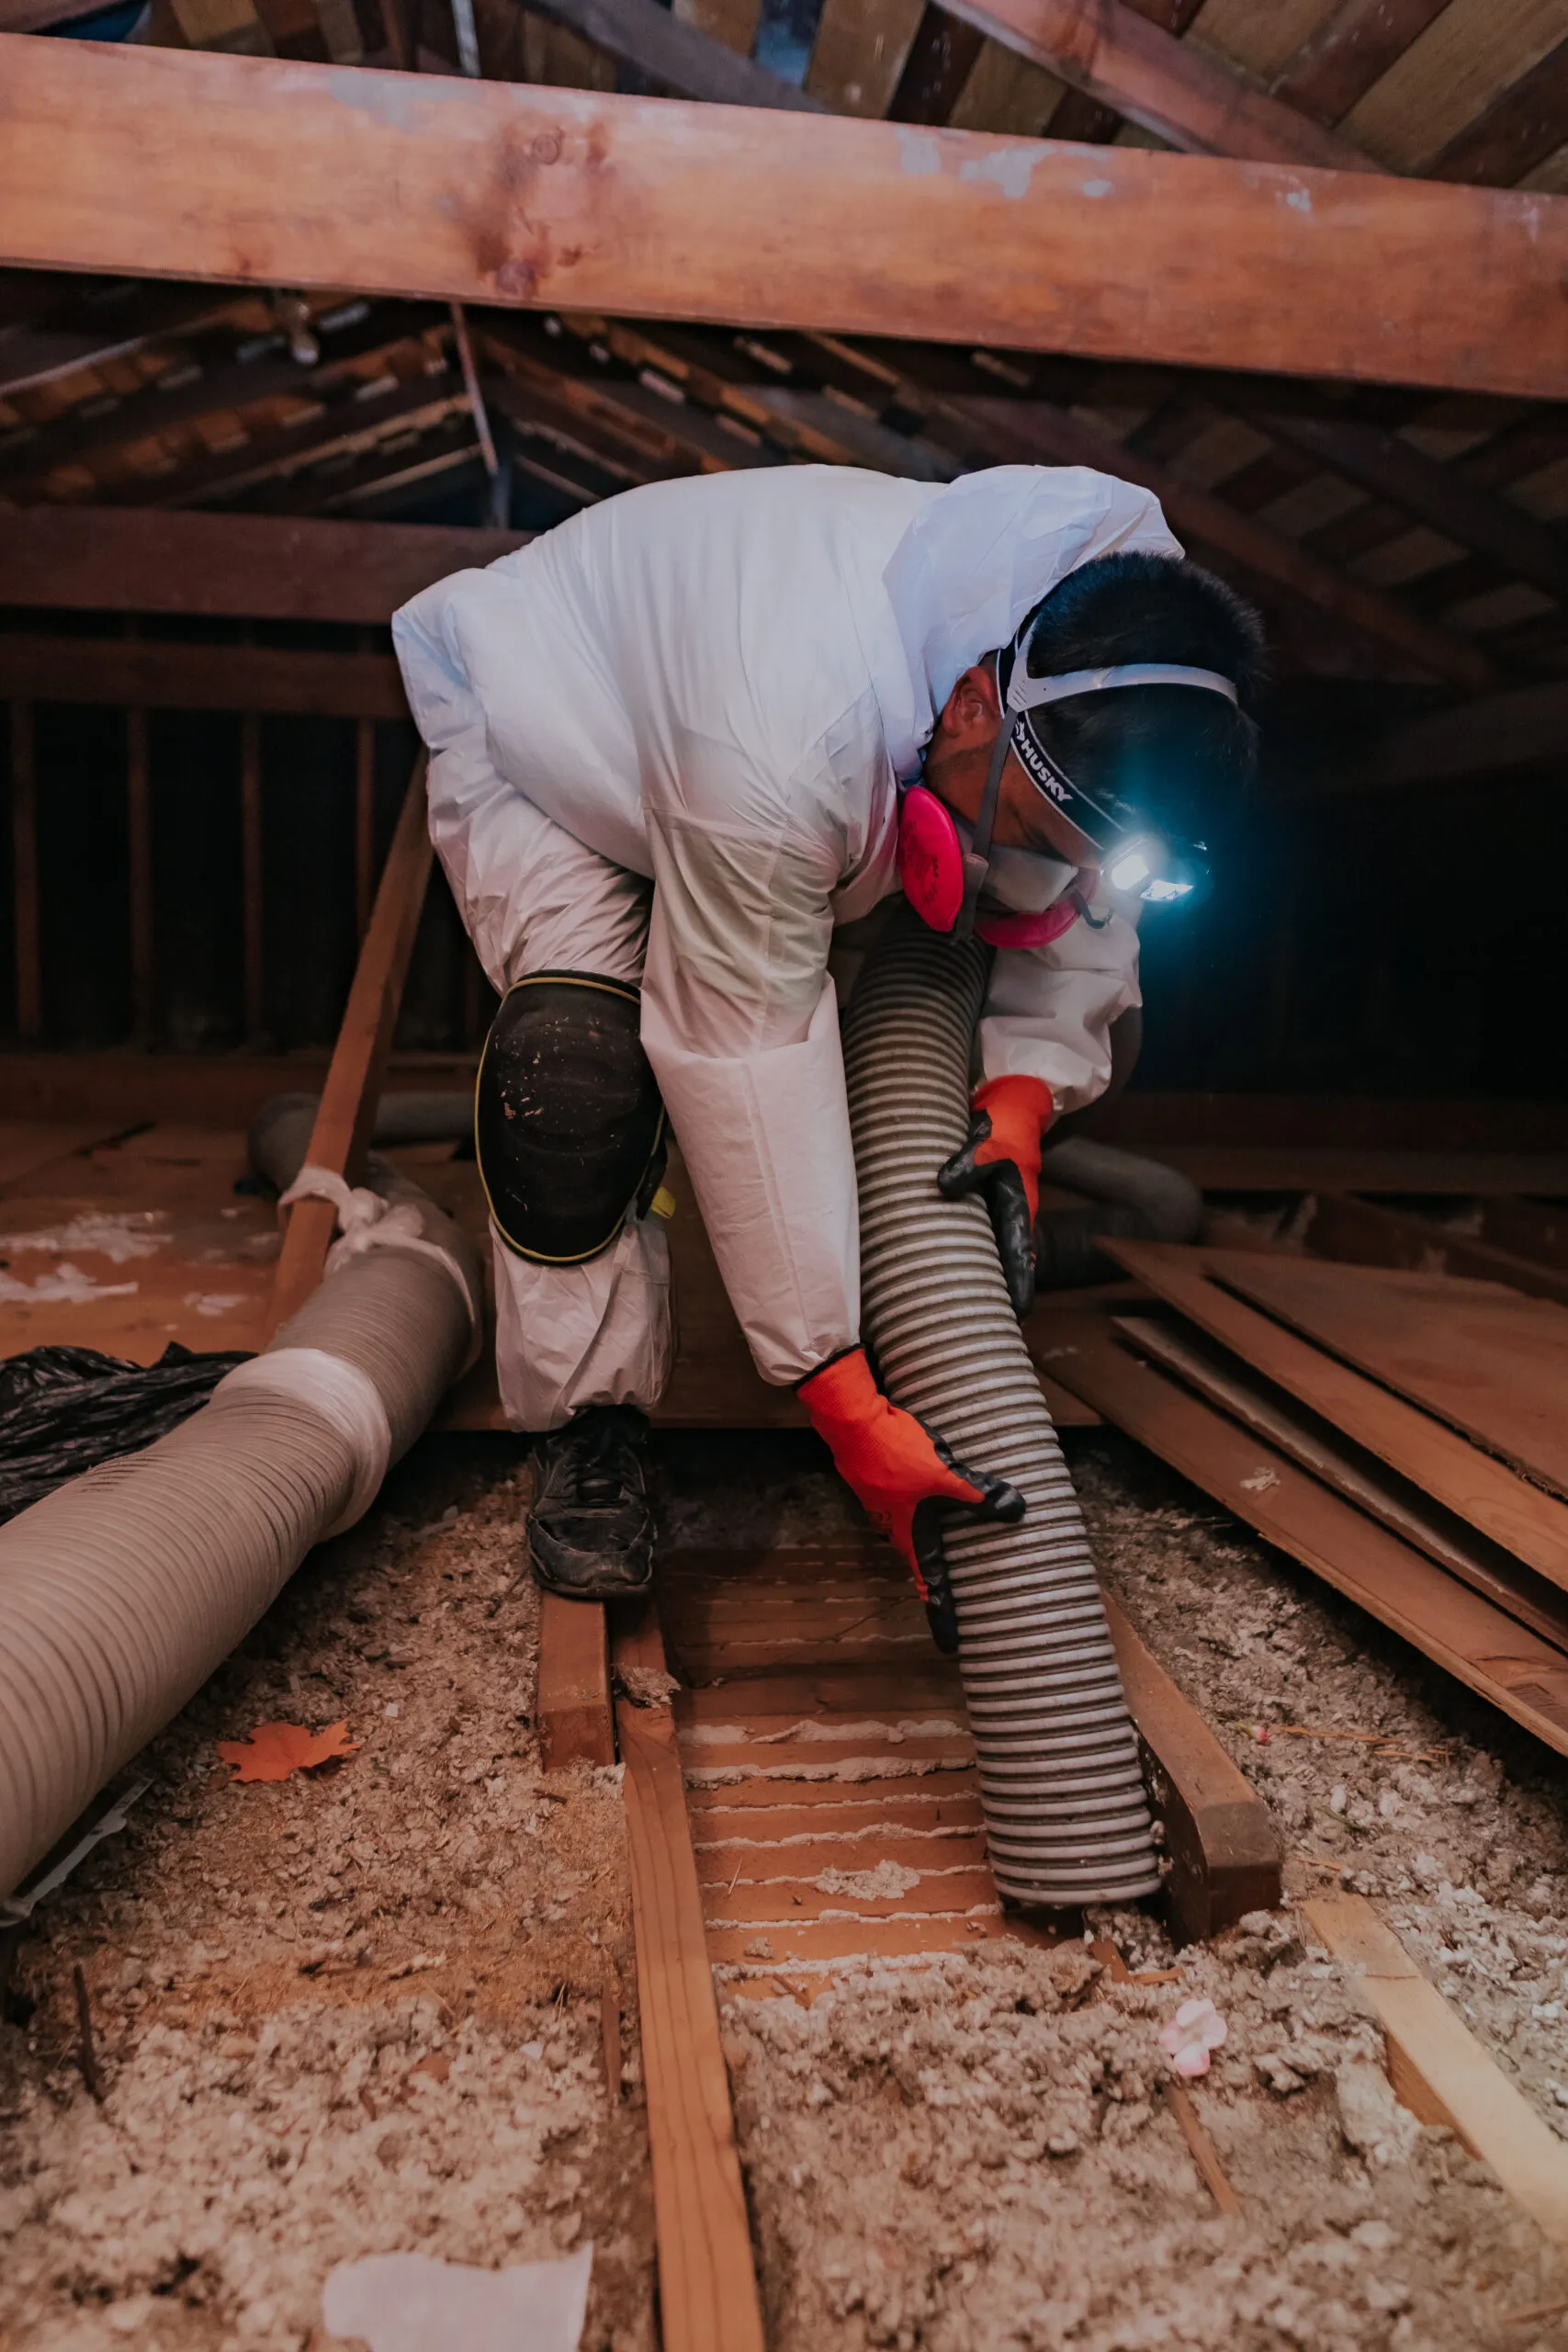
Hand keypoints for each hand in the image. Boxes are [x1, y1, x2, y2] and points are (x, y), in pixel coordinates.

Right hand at [798, 1346, 1023, 1652]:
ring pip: (911, 1524)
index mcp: (909, 1533)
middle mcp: (892, 1526)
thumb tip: (1016, 1509)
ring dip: (927, 1525)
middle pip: (920, 1553)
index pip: (929, 1582)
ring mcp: (882, 1503)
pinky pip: (905, 1500)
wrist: (852, 1421)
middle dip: (937, 1566)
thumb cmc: (895, 1453)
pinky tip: (930, 1483)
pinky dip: (920, 1499)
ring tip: (951, 1525)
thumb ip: (977, 1493)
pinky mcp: (878, 1481)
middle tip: (960, 1581)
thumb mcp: (944, 1475)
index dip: (941, 1613)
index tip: (949, 1644)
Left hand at [937, 1075, 1055, 1317]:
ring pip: (988, 1261)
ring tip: (952, 1318)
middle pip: (1005, 1272)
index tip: (1015, 1317)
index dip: (1018, 1292)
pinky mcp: (980, 1214)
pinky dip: (958, 1263)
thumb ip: (969, 1162)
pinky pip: (971, 1245)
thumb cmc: (1002, 1126)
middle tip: (975, 1332)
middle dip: (994, 1301)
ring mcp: (996, 1220)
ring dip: (975, 1285)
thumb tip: (943, 1186)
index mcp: (1018, 1212)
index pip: (1021, 1262)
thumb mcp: (987, 1139)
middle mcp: (1010, 1223)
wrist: (1008, 1109)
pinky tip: (935, 1278)